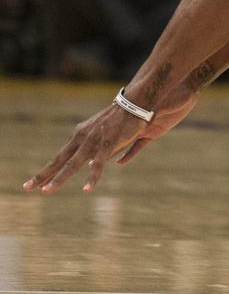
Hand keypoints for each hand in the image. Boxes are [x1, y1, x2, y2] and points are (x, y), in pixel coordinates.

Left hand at [22, 84, 196, 194]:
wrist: (137, 101)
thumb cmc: (127, 117)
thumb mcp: (112, 134)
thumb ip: (109, 151)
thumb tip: (113, 163)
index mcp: (81, 135)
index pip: (60, 156)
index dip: (47, 169)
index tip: (34, 181)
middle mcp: (82, 138)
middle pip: (58, 160)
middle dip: (42, 175)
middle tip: (26, 188)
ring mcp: (93, 141)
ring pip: (71, 164)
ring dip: (59, 179)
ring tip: (46, 192)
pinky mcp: (107, 144)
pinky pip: (97, 165)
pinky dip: (92, 177)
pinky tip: (86, 189)